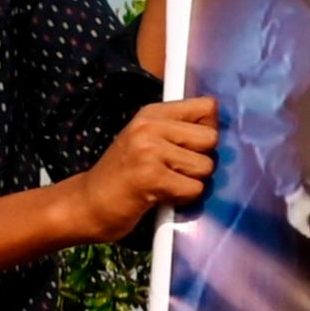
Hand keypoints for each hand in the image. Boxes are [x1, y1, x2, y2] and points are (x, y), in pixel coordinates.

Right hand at [64, 97, 222, 241]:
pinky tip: (160, 197)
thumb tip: (223, 131)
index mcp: (151, 113)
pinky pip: (194, 189)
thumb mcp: (146, 141)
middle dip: (200, 160)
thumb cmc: (124, 175)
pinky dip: (183, 199)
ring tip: (164, 184)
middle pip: (211, 139)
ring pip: (205, 166)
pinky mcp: (151, 177)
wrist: (87, 203)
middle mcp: (149, 127)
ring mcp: (149, 151)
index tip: (191, 147)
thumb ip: (179, 131)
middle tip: (175, 170)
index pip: (207, 107)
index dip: (208, 130)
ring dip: (190, 182)